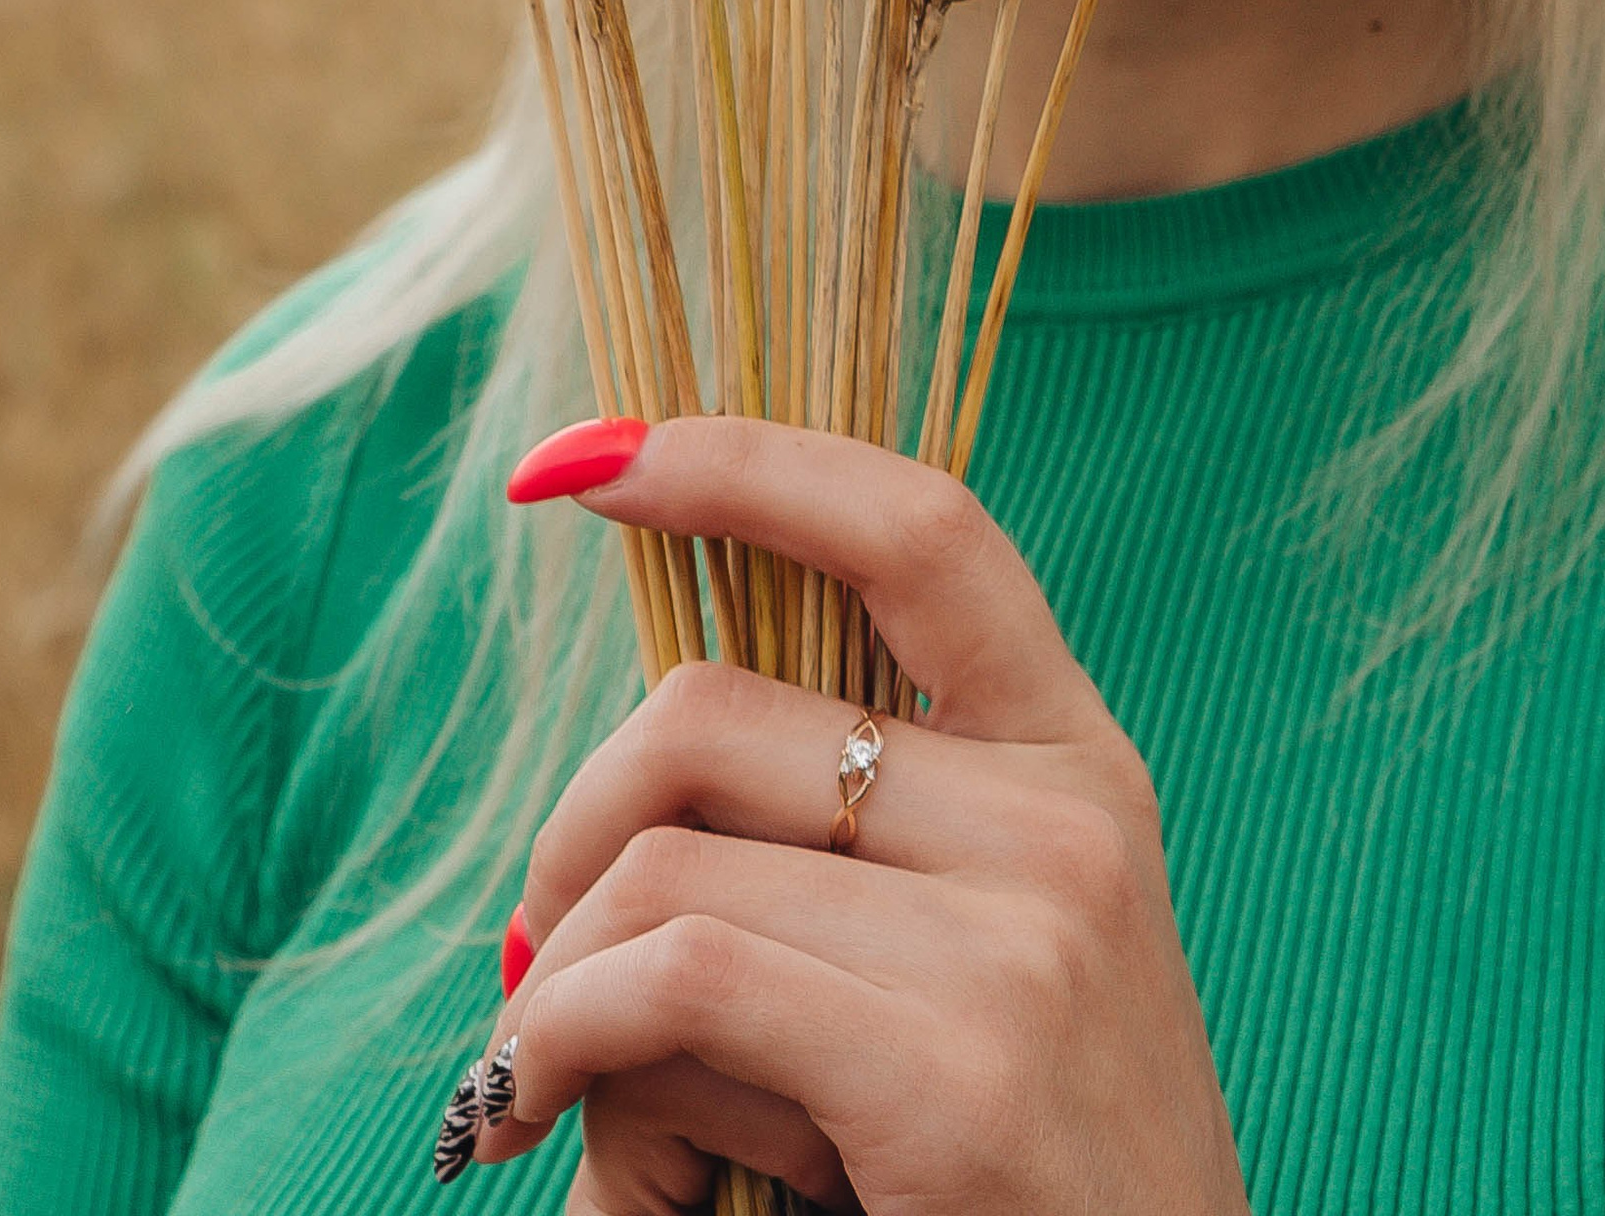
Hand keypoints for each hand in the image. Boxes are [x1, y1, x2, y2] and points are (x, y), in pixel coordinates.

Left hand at [471, 417, 1251, 1215]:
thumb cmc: (1009, 1185)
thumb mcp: (960, 976)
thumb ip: (825, 862)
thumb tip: (587, 840)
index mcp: (1076, 762)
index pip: (916, 528)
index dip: (743, 460)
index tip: (581, 462)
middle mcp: (1067, 817)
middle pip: (713, 707)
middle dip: (573, 826)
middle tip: (536, 953)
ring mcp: (1027, 936)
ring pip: (667, 856)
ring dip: (552, 976)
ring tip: (546, 1081)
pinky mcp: (956, 1067)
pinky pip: (672, 978)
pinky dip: (556, 1038)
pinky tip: (528, 1107)